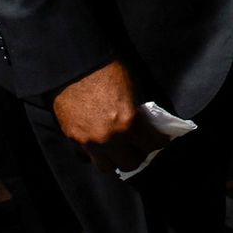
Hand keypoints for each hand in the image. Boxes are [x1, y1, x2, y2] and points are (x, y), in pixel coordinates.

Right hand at [51, 59, 166, 172]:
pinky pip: (88, 156)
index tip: (160, 141)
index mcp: (128, 123)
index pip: (151, 146)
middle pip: (130, 163)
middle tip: (141, 146)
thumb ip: (138, 113)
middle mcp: (109, 138)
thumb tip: (144, 125)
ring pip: (107, 166)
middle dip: (139, 155)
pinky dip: (96, 153)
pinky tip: (101, 144)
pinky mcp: (73, 139)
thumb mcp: (132, 89)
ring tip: (120, 149)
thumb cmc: (106, 70)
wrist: (73, 66)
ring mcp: (89, 142)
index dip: (159, 143)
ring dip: (116, 159)